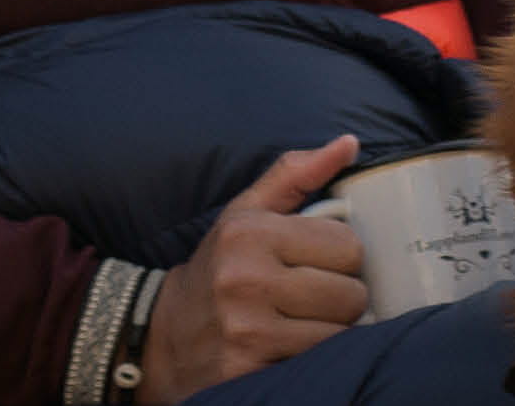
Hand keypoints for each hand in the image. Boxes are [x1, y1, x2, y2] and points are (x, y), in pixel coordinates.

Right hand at [136, 135, 367, 402]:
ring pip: (339, 333)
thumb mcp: (246, 212)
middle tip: (314, 296)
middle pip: (350, 294)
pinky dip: (314, 359)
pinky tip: (290, 347)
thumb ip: (296, 174)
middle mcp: (245, 279)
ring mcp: (246, 330)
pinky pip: (317, 364)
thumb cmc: (218, 267)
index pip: (348, 246)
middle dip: (342, 297)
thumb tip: (350, 143)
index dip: (342, 257)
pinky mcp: (248, 371)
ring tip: (303, 321)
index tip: (320, 262)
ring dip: (331, 331)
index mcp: (249, 232)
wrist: (164, 338)